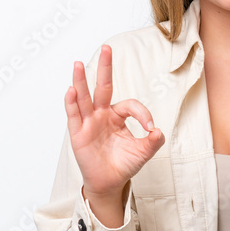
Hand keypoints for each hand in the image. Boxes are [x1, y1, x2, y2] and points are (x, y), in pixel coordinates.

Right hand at [66, 44, 164, 197]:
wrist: (109, 182)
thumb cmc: (124, 163)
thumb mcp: (143, 152)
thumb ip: (153, 141)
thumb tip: (157, 130)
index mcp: (118, 115)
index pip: (130, 104)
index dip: (142, 113)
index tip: (150, 127)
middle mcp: (102, 114)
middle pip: (103, 87)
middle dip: (105, 68)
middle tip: (107, 48)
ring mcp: (89, 123)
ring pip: (84, 98)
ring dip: (81, 81)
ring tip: (79, 64)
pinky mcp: (78, 134)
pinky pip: (74, 116)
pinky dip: (72, 103)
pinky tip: (71, 90)